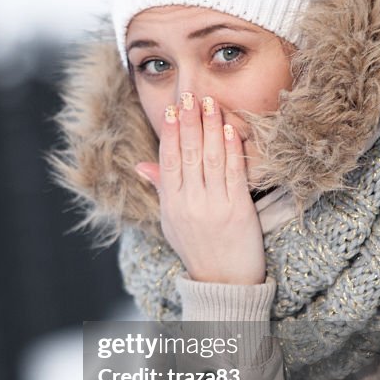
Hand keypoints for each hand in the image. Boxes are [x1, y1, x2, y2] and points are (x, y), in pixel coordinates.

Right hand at [135, 93, 265, 284]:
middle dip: (188, 122)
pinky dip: (232, 149)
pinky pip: (234, 174)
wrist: (223, 283)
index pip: (168, 160)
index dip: (169, 132)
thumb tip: (141, 164)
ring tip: (211, 103)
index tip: (171, 109)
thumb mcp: (171, 222)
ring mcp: (214, 207)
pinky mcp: (238, 211)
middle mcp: (190, 204)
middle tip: (189, 96)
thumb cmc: (197, 249)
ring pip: (211, 159)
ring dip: (210, 128)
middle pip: (188, 154)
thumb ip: (161, 189)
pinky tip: (230, 129)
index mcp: (171, 204)